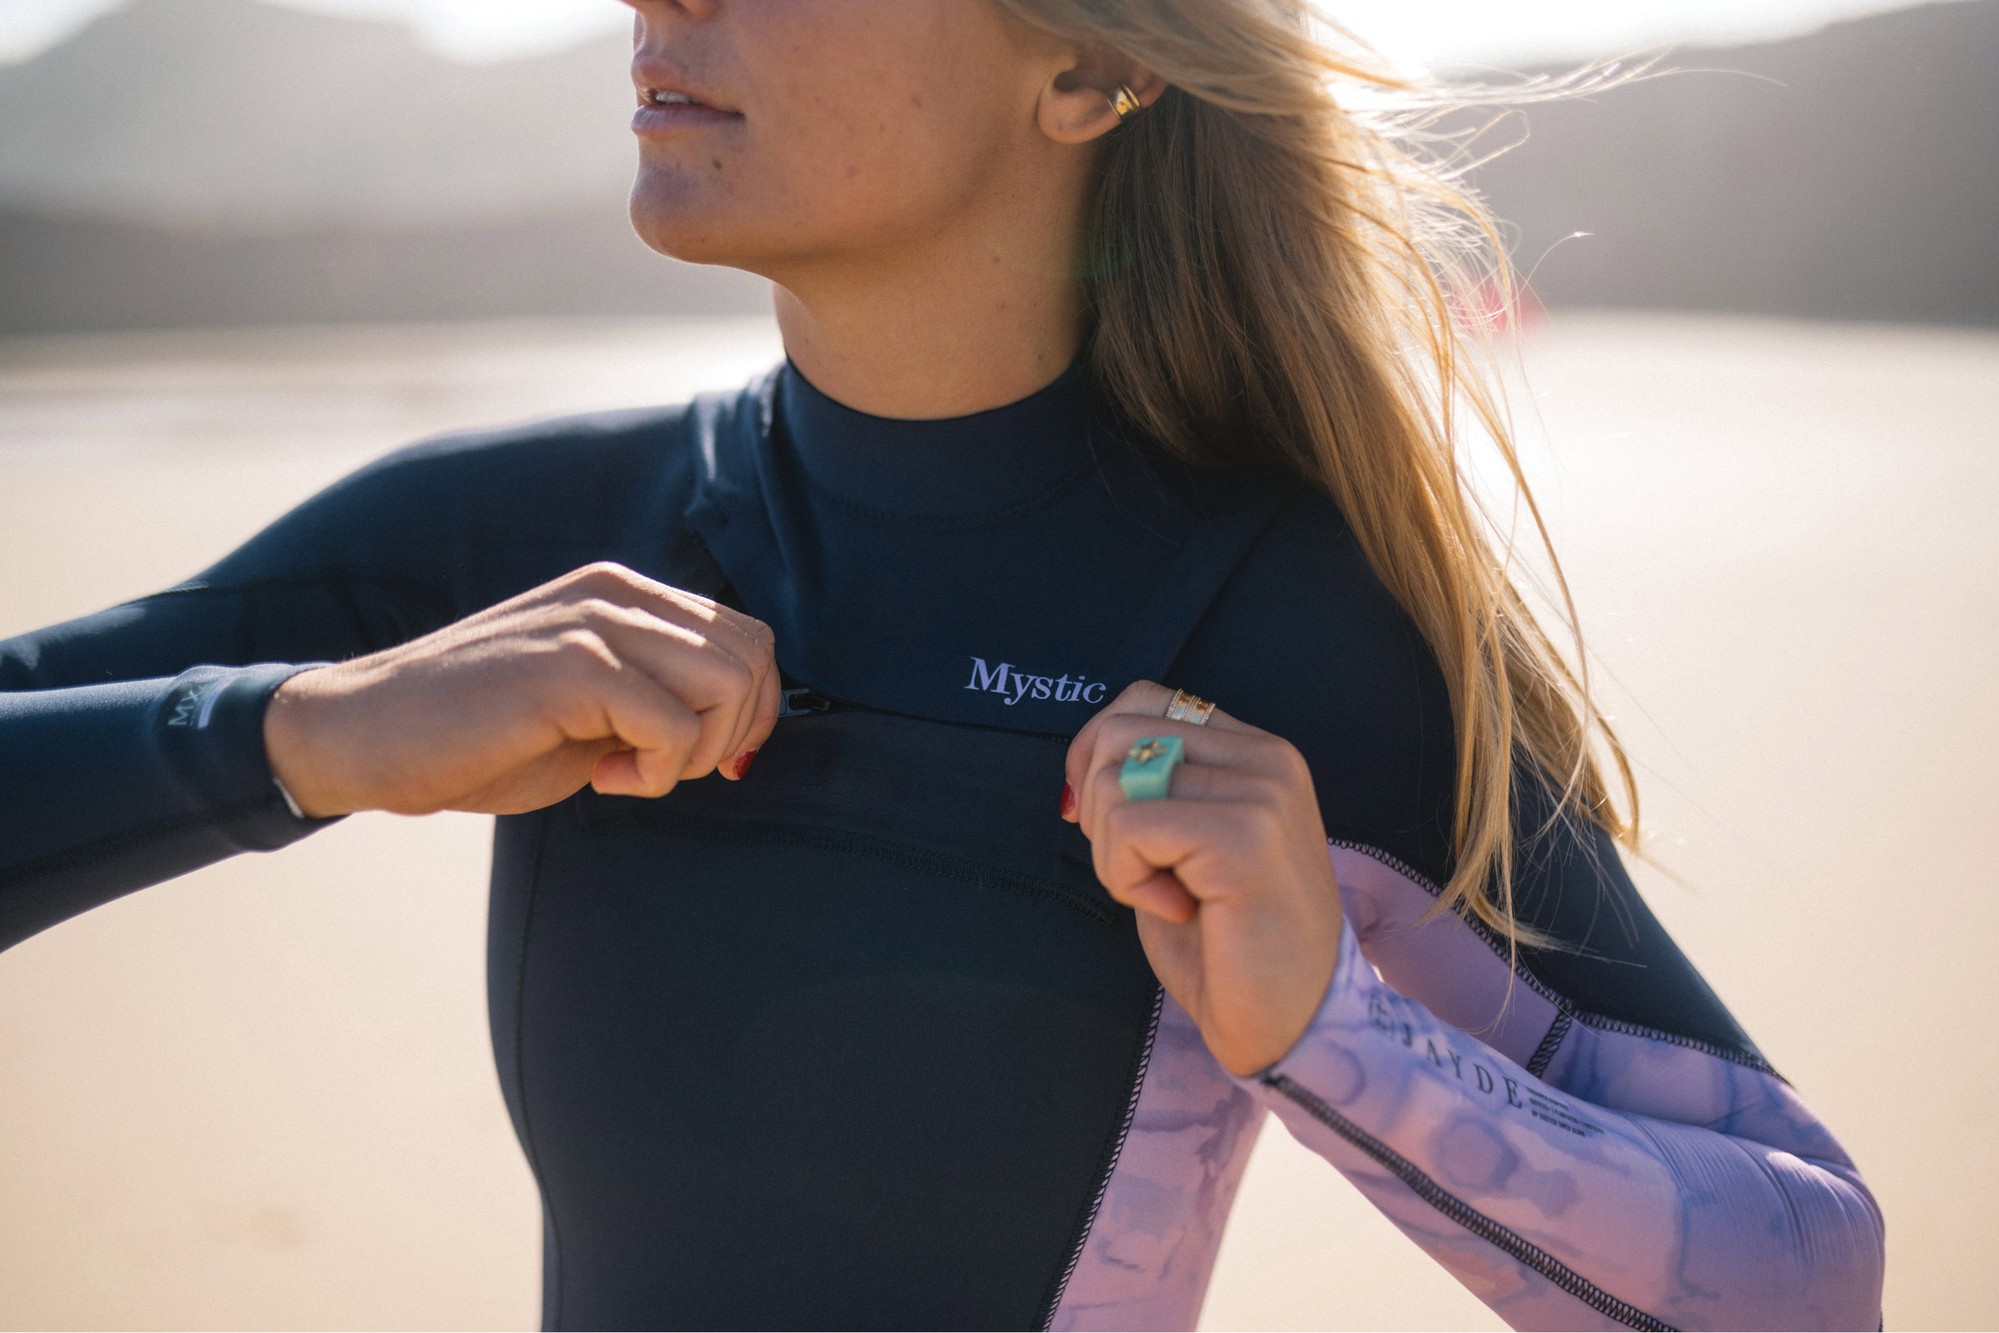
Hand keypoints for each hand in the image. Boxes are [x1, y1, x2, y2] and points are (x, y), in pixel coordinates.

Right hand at [264, 562, 779, 817]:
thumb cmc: (477, 737)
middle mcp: (616, 594)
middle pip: (753, 656)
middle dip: (732, 734)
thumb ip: (657, 697)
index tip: (701, 761)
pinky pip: (675, 726)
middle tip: (663, 769)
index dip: (751, 711)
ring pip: (728, 684)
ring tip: (628, 772)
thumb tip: (742, 731)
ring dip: (695, 753)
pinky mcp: (572, 667)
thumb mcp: (589, 707)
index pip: (748, 637)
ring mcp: (594, 623)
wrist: (367, 737)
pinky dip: (655, 774)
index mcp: (624, 594)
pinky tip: (599, 778)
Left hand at [1064, 681, 1343, 1076]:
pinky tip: (1177, 908)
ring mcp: (1263, 794)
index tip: (1101, 821)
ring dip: (1113, 851)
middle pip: (1119, 733)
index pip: (1145, 699)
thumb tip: (1082, 761)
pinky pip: (1129, 827)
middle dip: (1099, 808)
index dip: (1096, 753)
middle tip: (1143, 870)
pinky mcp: (1245, 837)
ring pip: (1115, 780)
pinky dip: (1126, 878)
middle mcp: (1269, 759)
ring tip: (1167, 893)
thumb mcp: (1185, 845)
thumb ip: (1153, 787)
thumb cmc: (1230, 945)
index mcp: (1258, 752)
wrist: (1291, 1024)